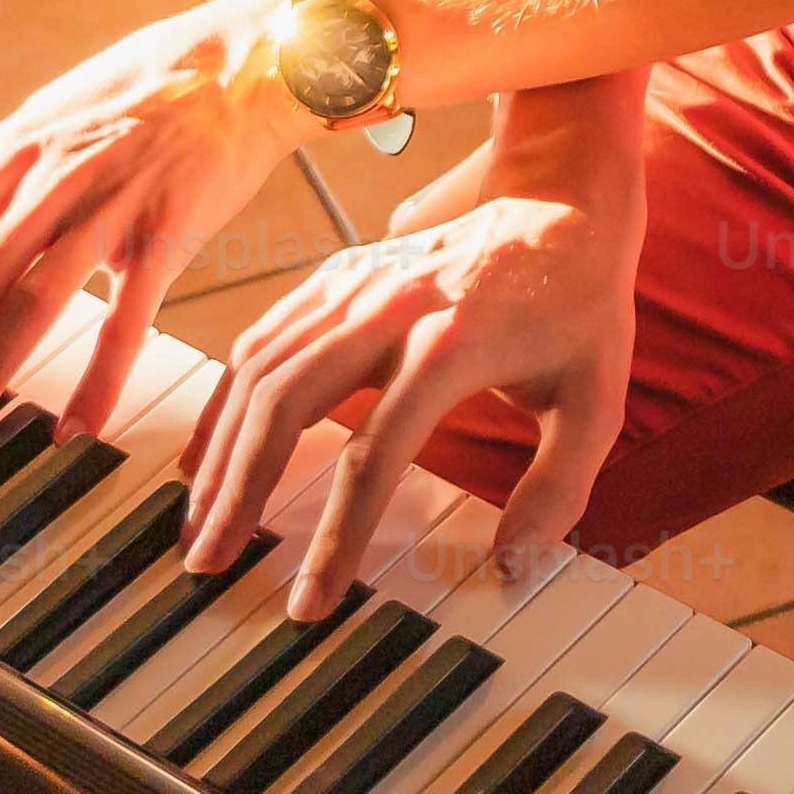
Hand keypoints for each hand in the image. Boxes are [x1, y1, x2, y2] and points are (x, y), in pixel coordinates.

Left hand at [0, 0, 295, 455]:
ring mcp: (109, 204)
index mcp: (9, 154)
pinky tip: (73, 430)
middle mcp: (48, 179)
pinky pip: (130, 316)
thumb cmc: (136, 91)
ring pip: (34, 302)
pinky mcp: (170, 229)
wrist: (244, 62)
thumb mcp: (38, 114)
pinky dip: (100, 377)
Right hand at [181, 100, 649, 617]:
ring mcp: (354, 284)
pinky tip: (206, 449)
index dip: (336, 537)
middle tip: (211, 563)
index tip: (313, 600)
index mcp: (450, 344)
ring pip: (259, 369)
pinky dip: (225, 396)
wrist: (561, 193)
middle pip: (286, 406)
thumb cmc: (580, 302)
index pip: (372, 456)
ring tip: (198, 520)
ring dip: (219, 449)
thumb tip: (513, 567)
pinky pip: (261, 337)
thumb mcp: (595, 400)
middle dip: (239, 492)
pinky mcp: (336, 274)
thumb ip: (559, 488)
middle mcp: (388, 308)